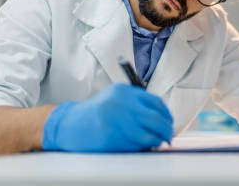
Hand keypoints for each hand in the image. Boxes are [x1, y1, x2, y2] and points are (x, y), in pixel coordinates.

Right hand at [42, 83, 173, 151]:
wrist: (69, 124)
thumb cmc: (96, 112)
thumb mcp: (116, 97)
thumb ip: (136, 103)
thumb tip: (162, 117)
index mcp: (124, 91)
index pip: (156, 102)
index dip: (167, 114)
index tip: (169, 122)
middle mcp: (122, 105)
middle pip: (156, 119)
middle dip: (167, 130)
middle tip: (169, 136)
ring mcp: (116, 122)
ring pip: (148, 135)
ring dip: (157, 141)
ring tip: (158, 142)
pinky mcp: (110, 139)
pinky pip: (135, 146)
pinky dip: (143, 147)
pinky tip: (143, 146)